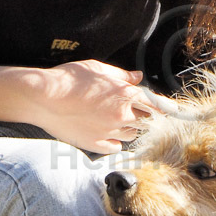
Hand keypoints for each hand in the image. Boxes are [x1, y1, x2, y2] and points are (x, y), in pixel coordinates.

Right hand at [0, 59, 174, 154]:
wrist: (43, 98)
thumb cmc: (68, 79)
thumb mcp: (97, 68)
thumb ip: (121, 75)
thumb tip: (138, 77)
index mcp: (125, 94)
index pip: (157, 104)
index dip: (166, 108)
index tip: (173, 111)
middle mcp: (122, 115)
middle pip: (147, 121)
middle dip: (144, 115)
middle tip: (132, 108)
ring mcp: (109, 132)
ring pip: (132, 134)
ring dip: (129, 127)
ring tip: (112, 117)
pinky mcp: (95, 145)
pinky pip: (115, 147)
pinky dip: (115, 141)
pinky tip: (105, 131)